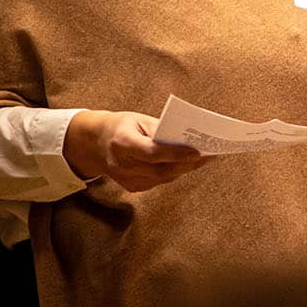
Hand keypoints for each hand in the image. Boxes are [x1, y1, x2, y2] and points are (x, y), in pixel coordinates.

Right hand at [65, 110, 208, 191]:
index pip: (153, 152)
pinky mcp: (132, 187)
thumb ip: (160, 130)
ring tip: (206, 158)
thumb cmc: (122, 126)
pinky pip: (159, 181)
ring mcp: (126, 179)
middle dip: (188, 163)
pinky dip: (175, 172)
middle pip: (161, 169)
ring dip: (186, 168)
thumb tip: (188, 139)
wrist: (95, 144)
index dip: (176, 154)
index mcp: (121, 143)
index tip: (198, 151)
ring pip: (164, 178)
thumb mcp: (138, 119)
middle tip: (211, 154)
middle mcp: (122, 165)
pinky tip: (189, 164)